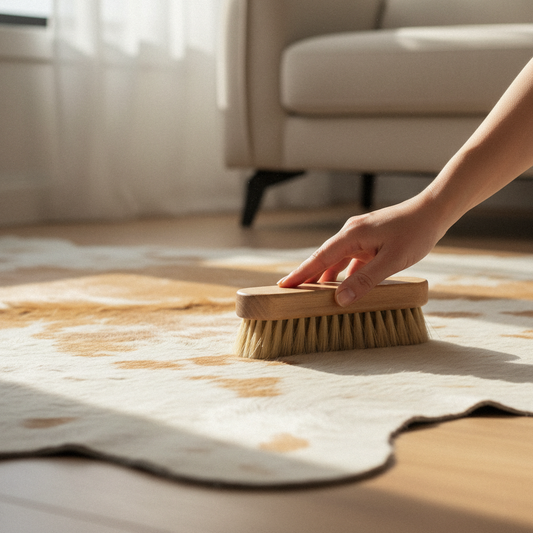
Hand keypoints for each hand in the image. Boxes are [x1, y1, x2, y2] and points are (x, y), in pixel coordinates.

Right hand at [278, 196, 443, 306]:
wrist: (433, 211)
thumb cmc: (415, 233)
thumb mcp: (392, 260)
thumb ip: (366, 280)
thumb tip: (341, 300)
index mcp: (351, 236)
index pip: (319, 258)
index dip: (301, 274)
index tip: (283, 286)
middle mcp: (351, 234)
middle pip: (323, 258)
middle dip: (307, 276)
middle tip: (289, 292)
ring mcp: (360, 237)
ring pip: (336, 260)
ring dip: (325, 276)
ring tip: (312, 293)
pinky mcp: (369, 241)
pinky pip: (350, 260)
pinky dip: (343, 274)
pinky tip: (343, 287)